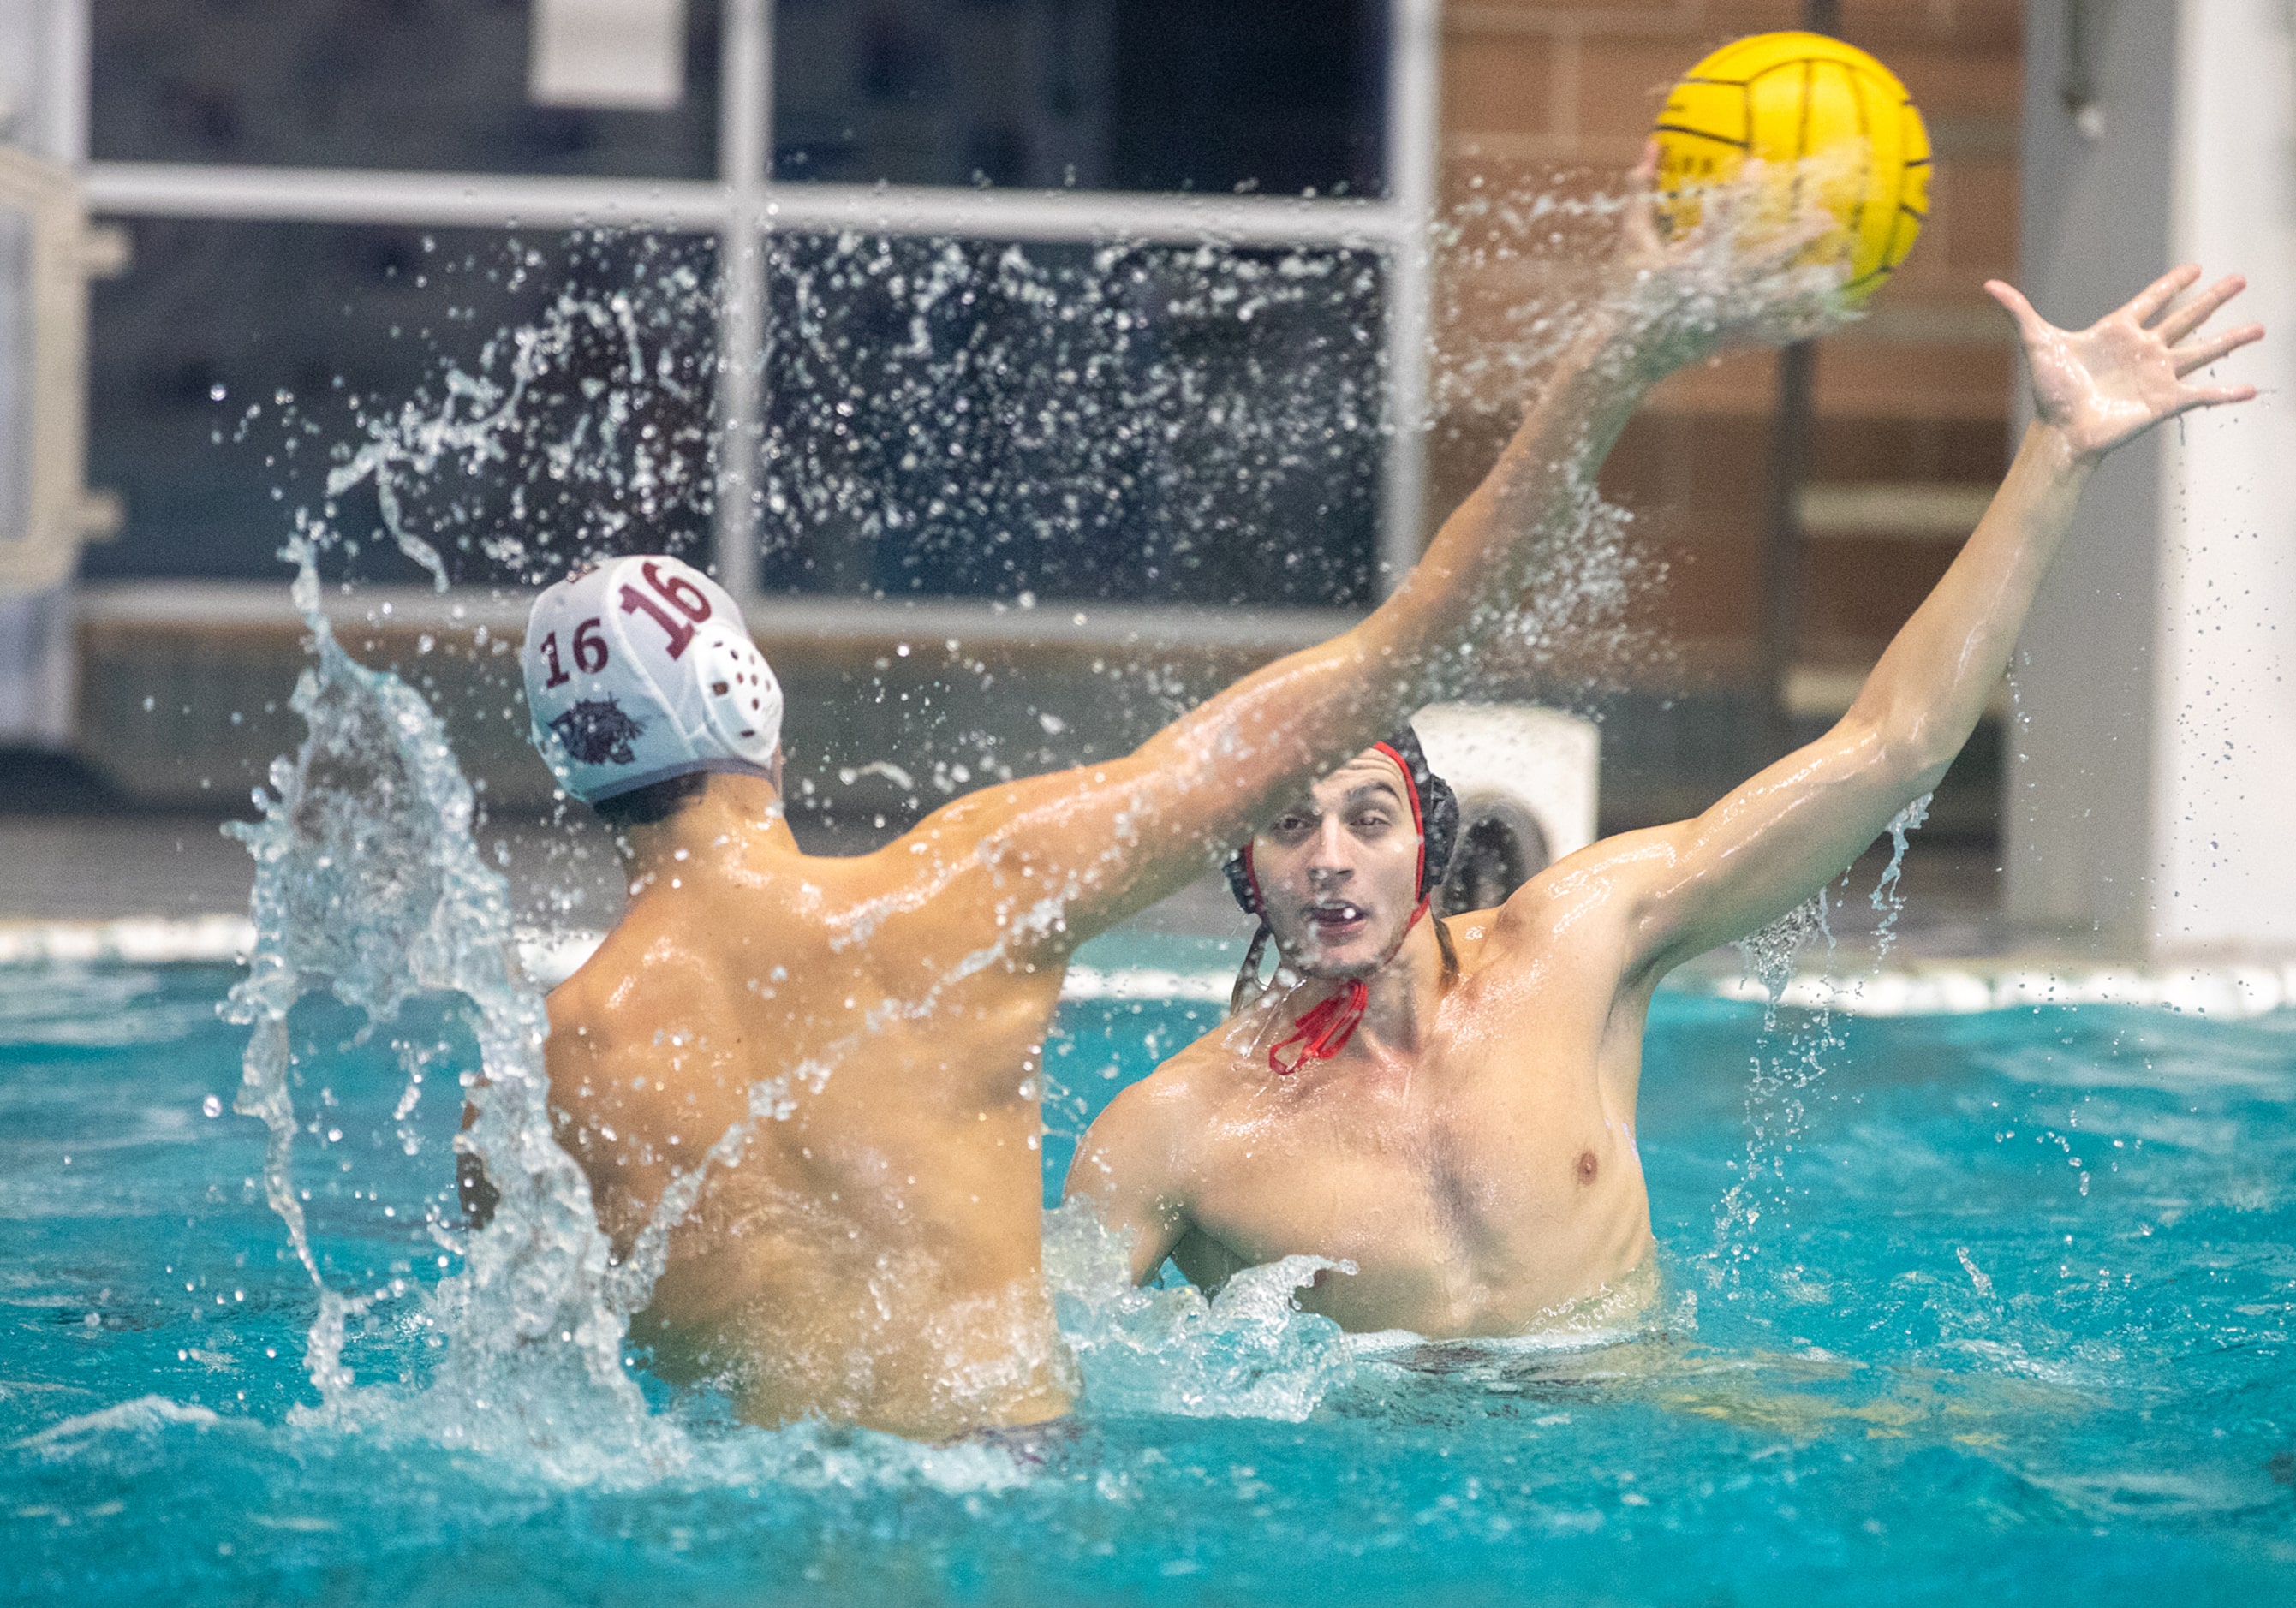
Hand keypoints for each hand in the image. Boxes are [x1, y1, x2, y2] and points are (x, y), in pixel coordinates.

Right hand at [1606, 143, 1851, 380]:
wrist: (1624, 352)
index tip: (1761, 164)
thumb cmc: (1626, 289)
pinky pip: (1773, 331)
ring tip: (1845, 267)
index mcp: (1684, 264)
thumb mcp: (1630, 239)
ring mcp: (1723, 319)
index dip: (1738, 193)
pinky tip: (1833, 312)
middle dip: (1797, 239)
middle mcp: (1710, 291)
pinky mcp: (1731, 339)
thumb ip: (1640, 192)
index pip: (1715, 223)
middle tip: (1828, 218)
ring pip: (1777, 301)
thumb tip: (1650, 144)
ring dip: (1813, 284)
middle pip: (1763, 262)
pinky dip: (1802, 322)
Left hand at [1988, 266, 2262, 462]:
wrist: (2060, 432)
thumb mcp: (2037, 344)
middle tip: (2240, 279)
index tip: (2195, 269)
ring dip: (2231, 340)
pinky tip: (2250, 391)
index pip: (2152, 300)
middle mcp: (2143, 350)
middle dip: (2213, 299)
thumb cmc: (2050, 391)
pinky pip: (2201, 394)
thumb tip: (1990, 286)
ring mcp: (2157, 374)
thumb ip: (2019, 312)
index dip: (2172, 285)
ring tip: (2260, 327)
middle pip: (2186, 318)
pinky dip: (2225, 394)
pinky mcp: (2165, 401)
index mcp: (2118, 331)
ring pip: (2202, 350)